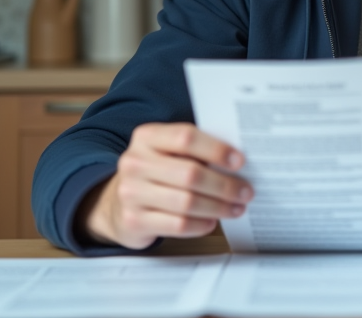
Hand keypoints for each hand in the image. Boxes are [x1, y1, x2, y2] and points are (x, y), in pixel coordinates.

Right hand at [81, 122, 252, 248]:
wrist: (116, 203)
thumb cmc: (155, 173)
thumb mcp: (166, 153)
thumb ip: (194, 151)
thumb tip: (237, 161)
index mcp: (146, 137)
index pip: (185, 137)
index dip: (216, 149)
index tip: (240, 161)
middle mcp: (134, 162)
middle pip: (190, 174)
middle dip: (224, 185)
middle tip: (246, 191)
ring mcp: (131, 193)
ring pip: (186, 202)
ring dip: (218, 206)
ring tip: (236, 208)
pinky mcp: (134, 221)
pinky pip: (177, 224)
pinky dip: (200, 224)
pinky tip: (212, 221)